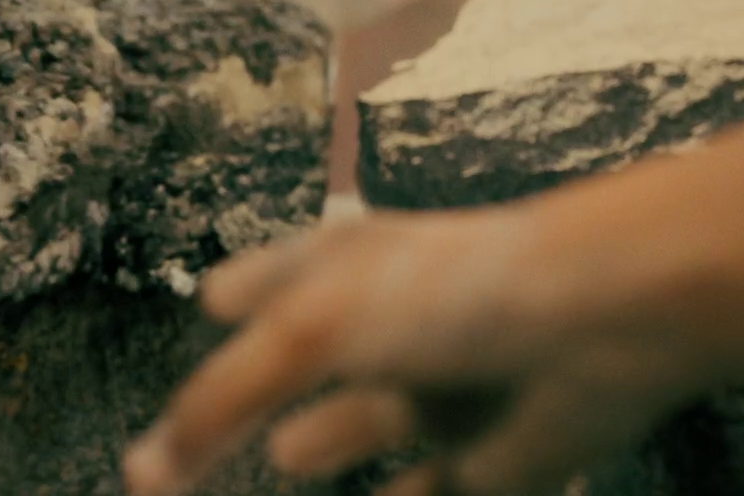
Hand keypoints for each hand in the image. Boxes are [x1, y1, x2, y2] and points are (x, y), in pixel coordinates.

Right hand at [124, 129, 743, 495]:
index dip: (232, 302)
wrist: (601, 324)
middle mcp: (382, 324)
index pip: (258, 284)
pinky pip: (430, 493)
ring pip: (365, 426)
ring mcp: (436, 389)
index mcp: (334, 270)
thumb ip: (217, 404)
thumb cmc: (444, 296)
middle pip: (304, 362)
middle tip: (201, 437)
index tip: (206, 318)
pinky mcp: (487, 456)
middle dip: (262, 390)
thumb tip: (142, 472)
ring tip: (290, 453)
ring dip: (329, 441)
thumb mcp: (303, 334)